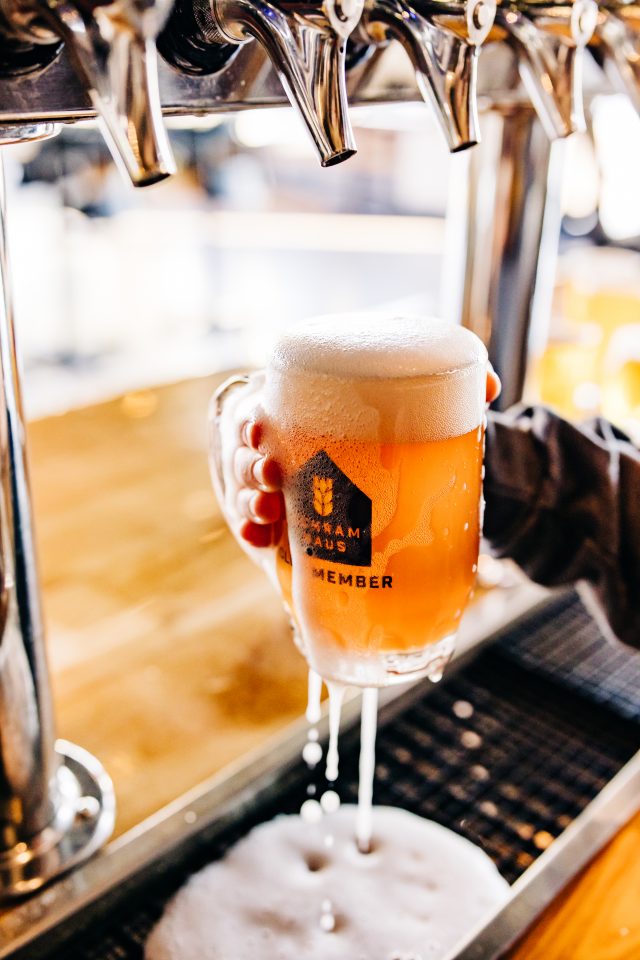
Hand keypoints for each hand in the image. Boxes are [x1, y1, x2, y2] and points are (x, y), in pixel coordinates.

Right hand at [227, 364, 501, 547]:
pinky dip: (253, 531)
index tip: (260, 428)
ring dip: (248, 498)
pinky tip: (260, 536)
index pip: (262, 407)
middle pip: (247, 452)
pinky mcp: (291, 521)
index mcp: (306, 408)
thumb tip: (490, 386)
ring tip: (266, 508)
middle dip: (248, 463)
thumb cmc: (404, 426)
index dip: (251, 419)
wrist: (411, 472)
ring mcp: (285, 486)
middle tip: (269, 472)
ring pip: (247, 488)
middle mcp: (288, 445)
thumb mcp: (424, 404)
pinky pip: (260, 527)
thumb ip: (451, 388)